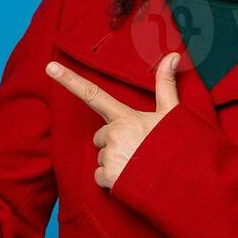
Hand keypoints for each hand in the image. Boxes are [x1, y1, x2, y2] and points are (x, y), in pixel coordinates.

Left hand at [46, 52, 180, 188]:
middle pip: (101, 136)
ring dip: (116, 162)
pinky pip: (100, 177)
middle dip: (114, 143)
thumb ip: (166, 85)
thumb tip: (173, 55)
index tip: (49, 67)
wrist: (187, 181)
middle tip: (139, 149)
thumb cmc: (179, 146)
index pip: (93, 94)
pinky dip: (112, 180)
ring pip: (101, 158)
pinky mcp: (109, 178)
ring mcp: (110, 157)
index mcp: (125, 117)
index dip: (70, 80)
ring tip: (140, 165)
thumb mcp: (173, 113)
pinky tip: (132, 179)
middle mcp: (113, 135)